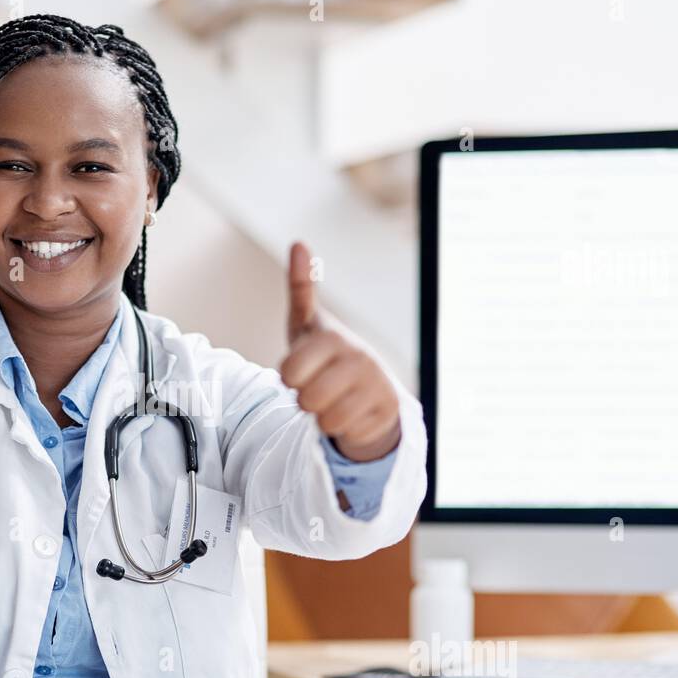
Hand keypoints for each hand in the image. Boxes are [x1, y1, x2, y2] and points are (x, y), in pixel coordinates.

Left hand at [277, 242, 400, 461]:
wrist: (369, 387)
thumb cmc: (327, 355)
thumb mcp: (308, 324)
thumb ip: (300, 287)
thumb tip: (298, 242)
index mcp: (334, 338)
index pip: (288, 374)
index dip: (288, 378)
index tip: (301, 369)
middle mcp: (359, 359)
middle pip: (305, 400)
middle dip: (305, 400)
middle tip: (317, 387)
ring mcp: (376, 386)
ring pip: (326, 421)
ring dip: (323, 417)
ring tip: (333, 400)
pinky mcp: (388, 412)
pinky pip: (348, 434)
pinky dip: (346, 429)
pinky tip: (354, 413)